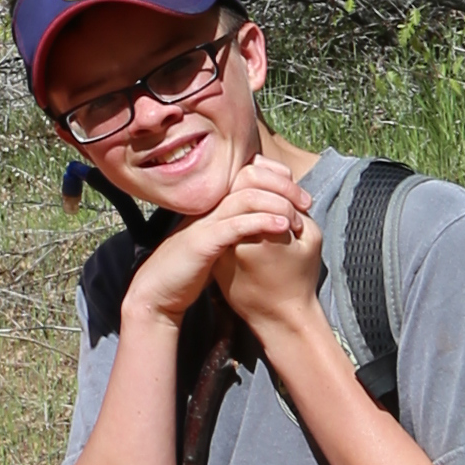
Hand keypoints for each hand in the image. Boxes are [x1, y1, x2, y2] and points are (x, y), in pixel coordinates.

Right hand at [132, 151, 318, 337]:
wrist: (158, 291)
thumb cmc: (188, 269)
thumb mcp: (214, 242)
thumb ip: (232, 227)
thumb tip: (261, 221)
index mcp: (213, 204)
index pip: (247, 173)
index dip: (276, 176)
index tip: (298, 192)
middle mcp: (209, 206)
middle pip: (250, 178)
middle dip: (284, 186)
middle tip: (306, 203)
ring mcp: (205, 222)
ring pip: (247, 197)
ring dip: (278, 204)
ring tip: (298, 219)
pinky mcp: (203, 242)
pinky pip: (236, 225)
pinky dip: (262, 222)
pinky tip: (282, 228)